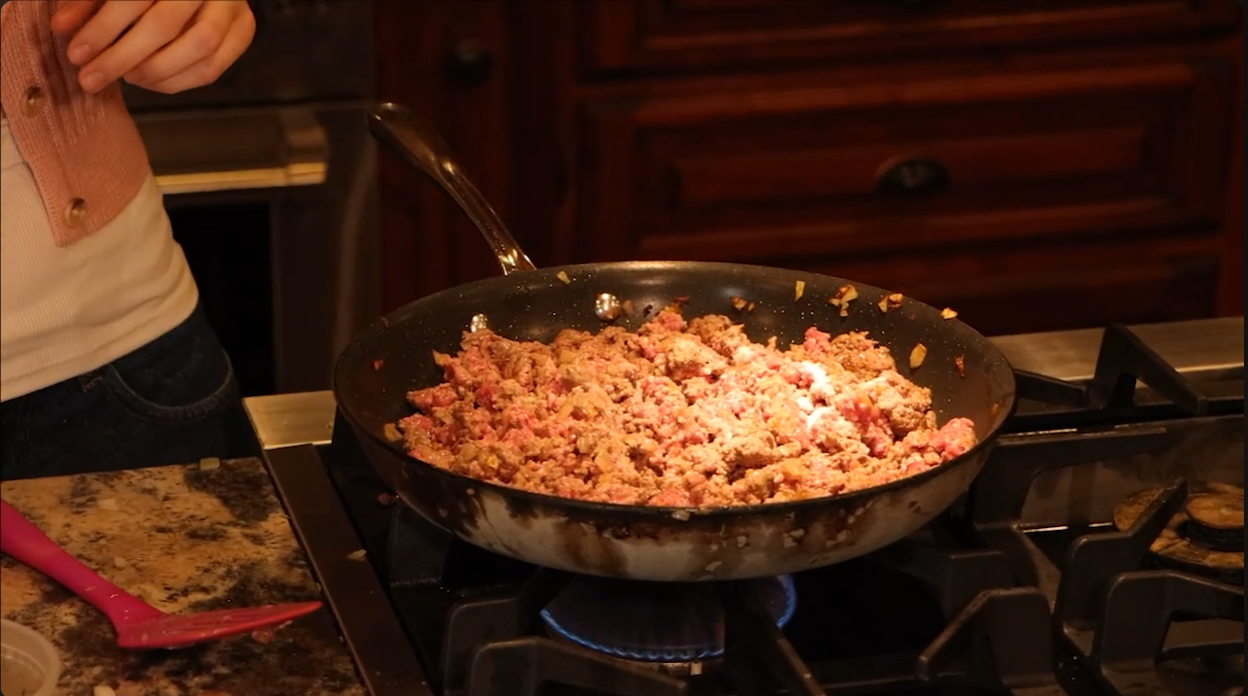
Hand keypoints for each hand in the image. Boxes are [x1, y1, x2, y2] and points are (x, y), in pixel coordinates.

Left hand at [50, 0, 255, 94]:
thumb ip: (90, 2)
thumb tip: (62, 29)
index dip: (102, 28)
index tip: (76, 53)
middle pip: (165, 25)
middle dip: (122, 57)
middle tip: (91, 78)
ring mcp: (234, 8)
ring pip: (198, 51)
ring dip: (154, 73)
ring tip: (125, 77)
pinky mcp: (244, 31)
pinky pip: (212, 69)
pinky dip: (176, 82)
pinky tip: (149, 80)